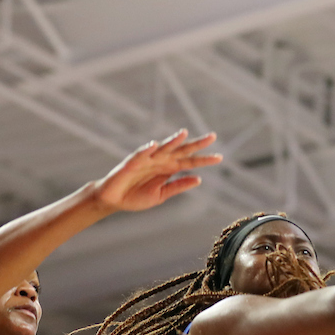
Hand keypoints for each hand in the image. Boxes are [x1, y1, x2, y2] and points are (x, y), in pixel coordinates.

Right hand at [92, 129, 221, 212]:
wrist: (114, 201)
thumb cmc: (136, 197)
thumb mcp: (161, 195)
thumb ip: (178, 186)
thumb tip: (198, 179)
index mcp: (169, 169)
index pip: (189, 161)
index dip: (204, 159)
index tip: (219, 158)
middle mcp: (161, 160)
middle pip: (181, 150)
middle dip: (196, 144)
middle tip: (213, 136)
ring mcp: (147, 159)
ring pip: (163, 147)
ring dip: (173, 140)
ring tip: (184, 133)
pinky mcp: (132, 162)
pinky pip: (140, 154)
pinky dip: (147, 149)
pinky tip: (155, 145)